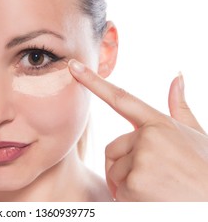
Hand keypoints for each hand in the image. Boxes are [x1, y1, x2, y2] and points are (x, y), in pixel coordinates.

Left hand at [69, 59, 207, 200]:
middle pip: (112, 149)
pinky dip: (129, 199)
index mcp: (159, 123)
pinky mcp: (135, 183)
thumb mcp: (196, 136)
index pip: (120, 97)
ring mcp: (141, 159)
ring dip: (126, 184)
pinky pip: (118, 190)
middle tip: (150, 178)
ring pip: (113, 171)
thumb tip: (177, 77)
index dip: (93, 81)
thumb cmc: (206, 171)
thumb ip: (180, 108)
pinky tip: (152, 201)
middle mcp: (148, 137)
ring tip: (155, 190)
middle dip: (123, 166)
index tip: (73, 66)